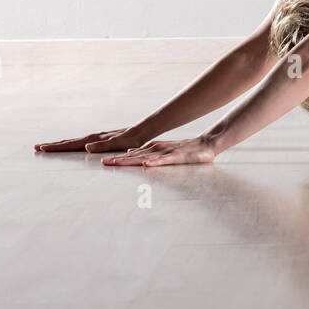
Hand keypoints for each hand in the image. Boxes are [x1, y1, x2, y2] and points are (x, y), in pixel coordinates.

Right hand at [35, 128, 139, 152]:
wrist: (141, 131)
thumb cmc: (131, 140)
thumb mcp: (118, 144)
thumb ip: (103, 146)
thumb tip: (86, 147)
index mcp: (94, 140)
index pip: (71, 145)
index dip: (56, 147)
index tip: (42, 148)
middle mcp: (92, 138)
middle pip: (69, 142)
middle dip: (53, 145)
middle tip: (37, 146)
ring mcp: (95, 137)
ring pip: (73, 141)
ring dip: (60, 144)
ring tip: (47, 146)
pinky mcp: (100, 139)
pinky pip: (81, 142)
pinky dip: (71, 144)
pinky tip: (70, 146)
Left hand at [100, 135, 217, 166]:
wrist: (206, 144)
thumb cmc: (186, 150)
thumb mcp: (163, 152)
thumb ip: (149, 153)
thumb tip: (132, 156)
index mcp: (153, 149)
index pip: (132, 155)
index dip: (117, 158)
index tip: (102, 161)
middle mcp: (157, 149)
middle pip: (134, 156)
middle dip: (118, 160)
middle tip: (103, 163)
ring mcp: (166, 152)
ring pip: (145, 158)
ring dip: (130, 160)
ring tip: (116, 163)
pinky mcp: (177, 156)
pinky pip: (164, 160)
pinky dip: (155, 162)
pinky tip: (146, 164)